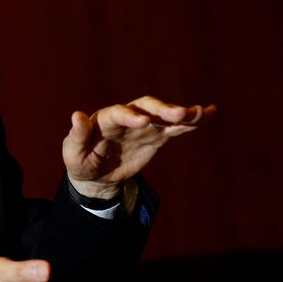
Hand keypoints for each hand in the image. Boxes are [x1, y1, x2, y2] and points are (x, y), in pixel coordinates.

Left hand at [63, 96, 216, 197]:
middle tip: (179, 114)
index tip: (144, 122)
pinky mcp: (155, 136)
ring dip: (181, 112)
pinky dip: (191, 122)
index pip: (119, 113)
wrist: (95, 174)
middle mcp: (126, 117)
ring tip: (200, 112)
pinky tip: (209, 114)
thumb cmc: (80, 161)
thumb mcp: (73, 153)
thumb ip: (77, 135)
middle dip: (162, 109)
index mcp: (105, 119)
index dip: (130, 115)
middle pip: (146, 106)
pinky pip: (175, 127)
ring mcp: (143, 125)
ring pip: (164, 114)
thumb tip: (76, 116)